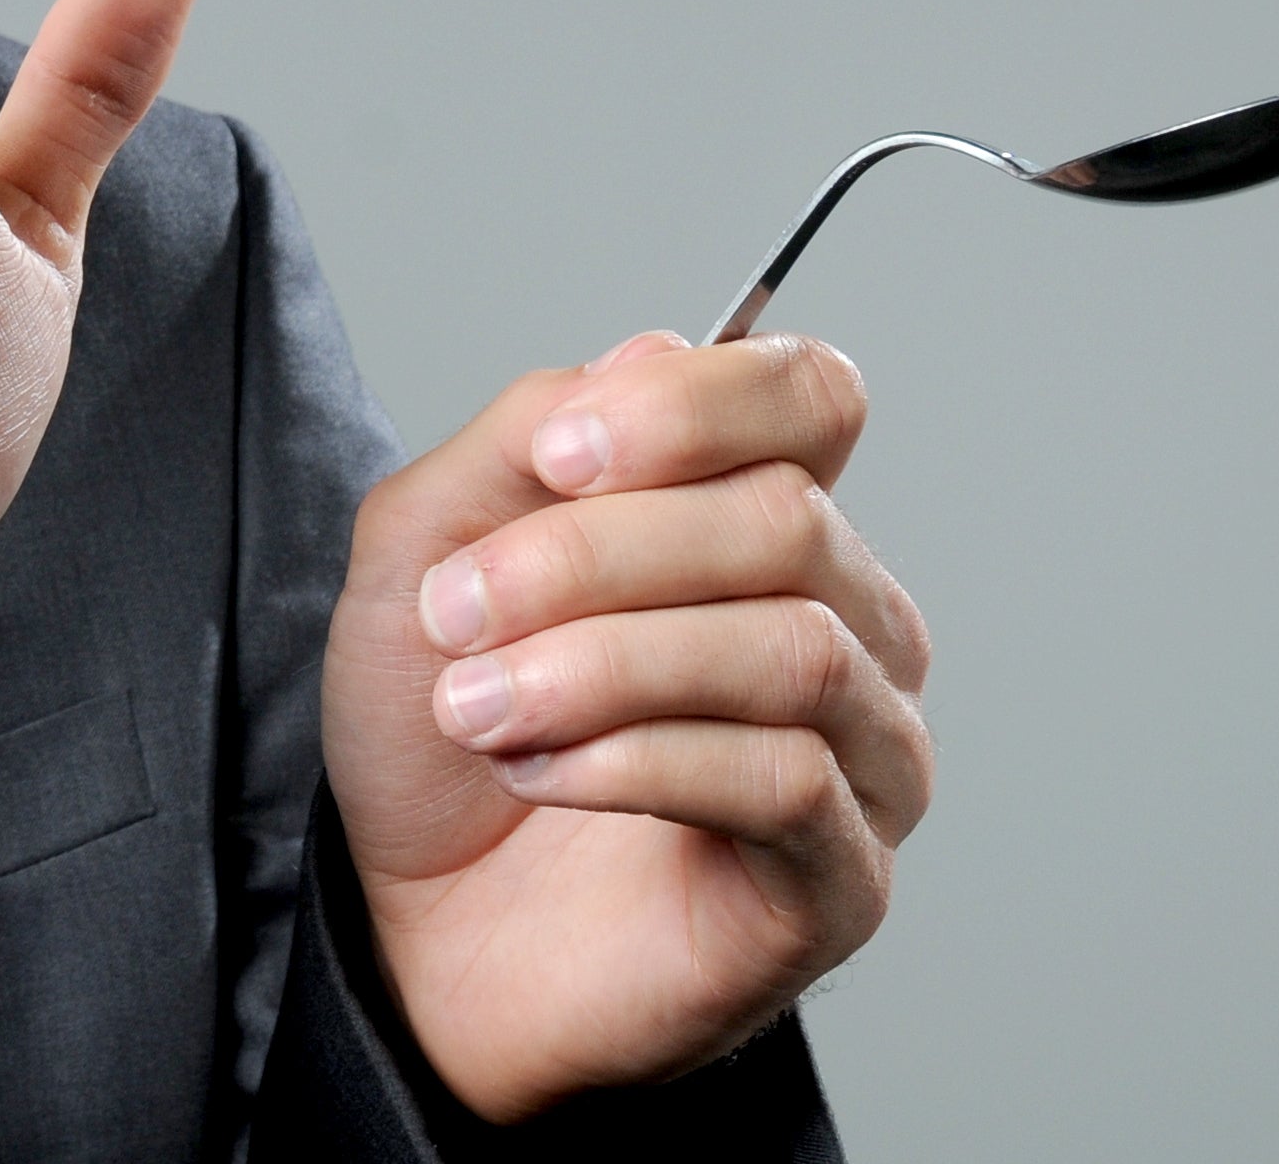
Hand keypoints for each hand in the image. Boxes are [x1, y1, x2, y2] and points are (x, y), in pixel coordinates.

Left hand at [321, 331, 932, 1122]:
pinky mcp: (841, 881)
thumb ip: (526, 439)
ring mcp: (864, 757)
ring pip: (792, 651)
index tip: (556, 457)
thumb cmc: (442, 734)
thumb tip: (652, 351)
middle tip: (458, 611)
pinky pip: (782, 781)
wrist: (414, 928)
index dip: (696, 405)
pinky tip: (539, 774)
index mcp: (762, 519)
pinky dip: (633, 761)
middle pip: (785, 519)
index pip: (813, 399)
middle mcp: (847, 623)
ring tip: (478, 706)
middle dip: (591, 558)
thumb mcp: (432, 550)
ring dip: (602, 666)